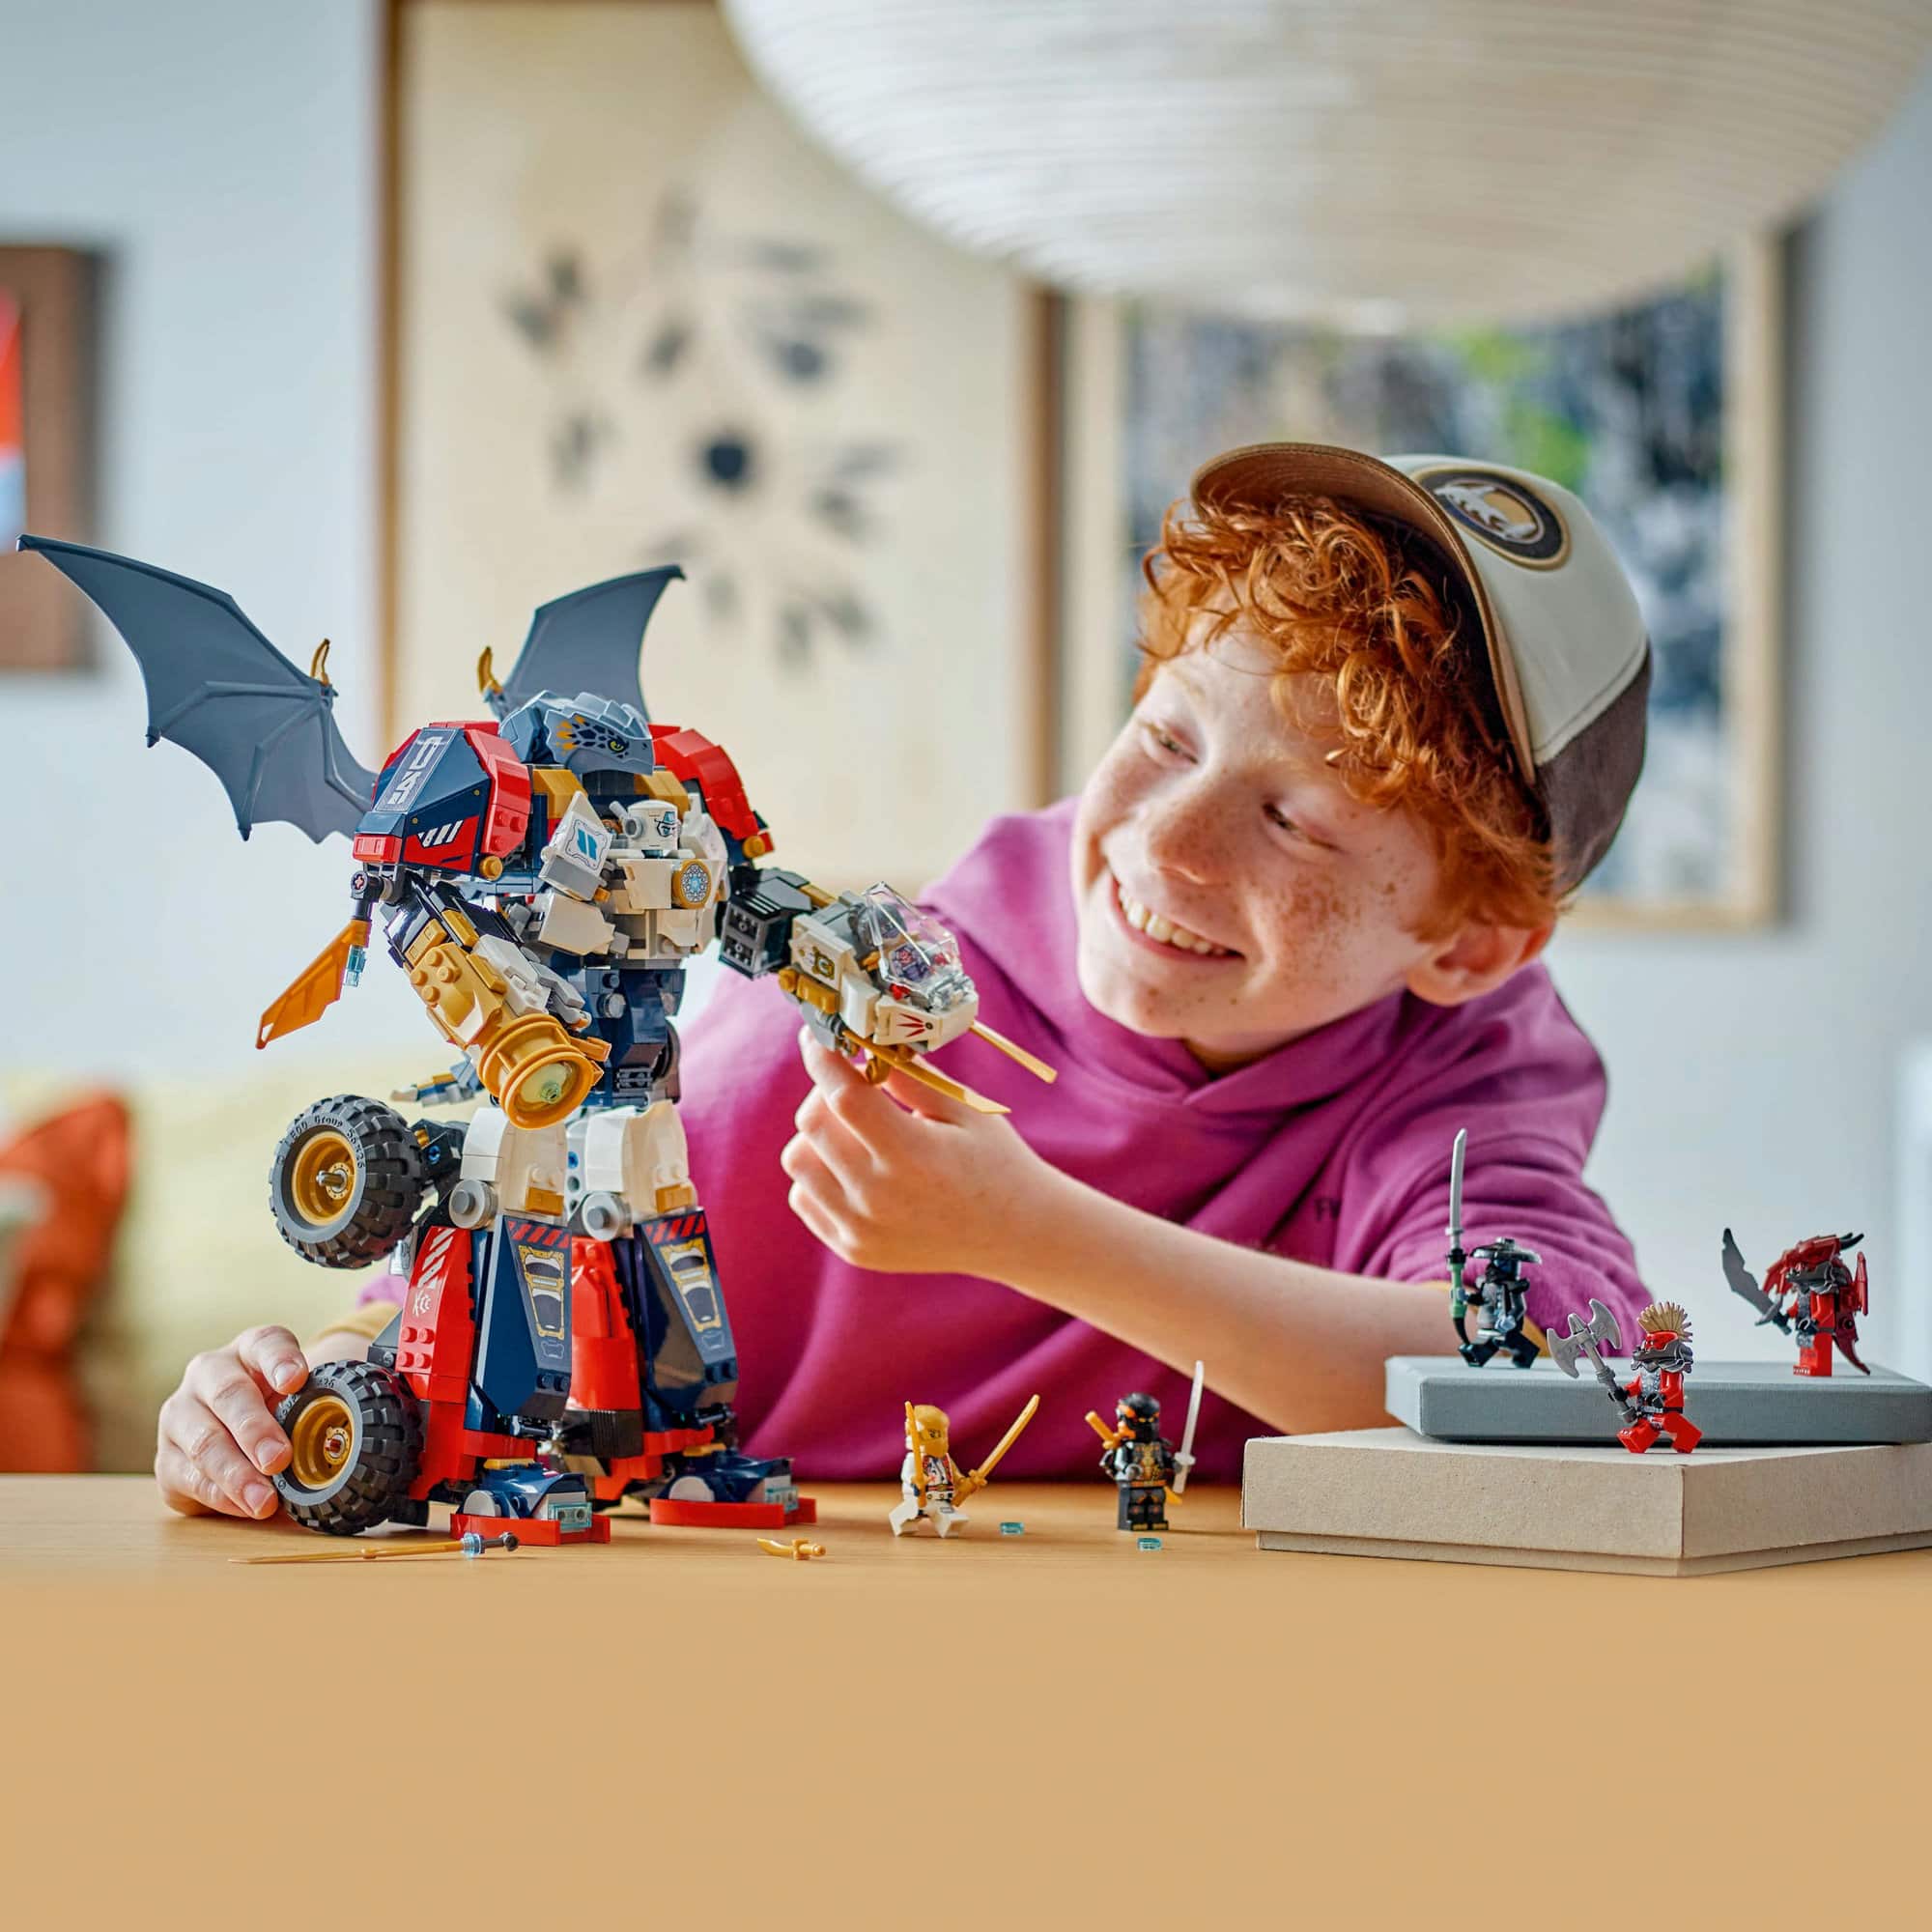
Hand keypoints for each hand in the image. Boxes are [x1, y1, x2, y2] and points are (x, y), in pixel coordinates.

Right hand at [155, 1326, 309, 1519]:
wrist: (232, 1438)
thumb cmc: (277, 1413)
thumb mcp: (298, 1402)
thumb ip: (320, 1409)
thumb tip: (353, 1440)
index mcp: (250, 1350)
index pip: (266, 1344)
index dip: (281, 1360)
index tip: (296, 1380)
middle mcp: (209, 1374)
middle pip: (230, 1394)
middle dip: (255, 1430)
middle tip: (279, 1459)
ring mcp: (181, 1414)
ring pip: (205, 1441)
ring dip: (237, 1474)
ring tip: (265, 1501)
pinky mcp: (166, 1458)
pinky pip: (190, 1478)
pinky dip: (221, 1496)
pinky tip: (245, 1508)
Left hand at [781, 1029, 1049, 1277]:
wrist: (1016, 1233)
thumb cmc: (994, 1160)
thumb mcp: (962, 1109)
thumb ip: (909, 1077)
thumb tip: (861, 1044)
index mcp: (912, 1155)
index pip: (843, 1096)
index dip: (822, 1057)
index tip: (816, 1034)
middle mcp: (878, 1197)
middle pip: (812, 1124)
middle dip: (824, 1091)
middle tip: (854, 1085)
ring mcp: (861, 1229)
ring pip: (798, 1160)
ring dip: (817, 1135)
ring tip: (855, 1131)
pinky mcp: (854, 1249)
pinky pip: (804, 1198)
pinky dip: (819, 1174)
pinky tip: (854, 1167)